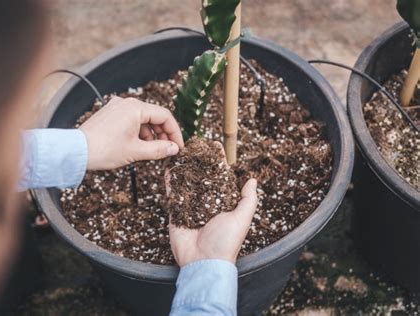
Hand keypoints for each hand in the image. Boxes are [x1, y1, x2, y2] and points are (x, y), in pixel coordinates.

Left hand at [79, 97, 183, 169]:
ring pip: (142, 119)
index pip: (165, 116)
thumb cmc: (105, 150)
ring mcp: (116, 107)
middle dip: (163, 134)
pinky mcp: (109, 114)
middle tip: (167, 150)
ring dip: (151, 134)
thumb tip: (174, 149)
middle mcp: (126, 103)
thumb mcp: (136, 152)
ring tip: (152, 151)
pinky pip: (130, 120)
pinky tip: (138, 146)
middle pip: (154, 116)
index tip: (178, 147)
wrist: (76, 151)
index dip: (175, 132)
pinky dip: (138, 132)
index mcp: (135, 108)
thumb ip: (159, 149)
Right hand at [165, 144, 257, 266]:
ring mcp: (190, 207)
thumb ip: (248, 199)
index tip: (214, 145)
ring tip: (180, 151)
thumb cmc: (225, 242)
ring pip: (186, 182)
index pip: (220, 176)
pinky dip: (170, 181)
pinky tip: (168, 167)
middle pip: (201, 175)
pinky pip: (172, 194)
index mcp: (223, 202)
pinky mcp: (176, 212)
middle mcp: (206, 202)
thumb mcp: (242, 218)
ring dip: (183, 166)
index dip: (218, 160)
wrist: (203, 262)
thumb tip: (252, 180)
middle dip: (198, 160)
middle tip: (194, 143)